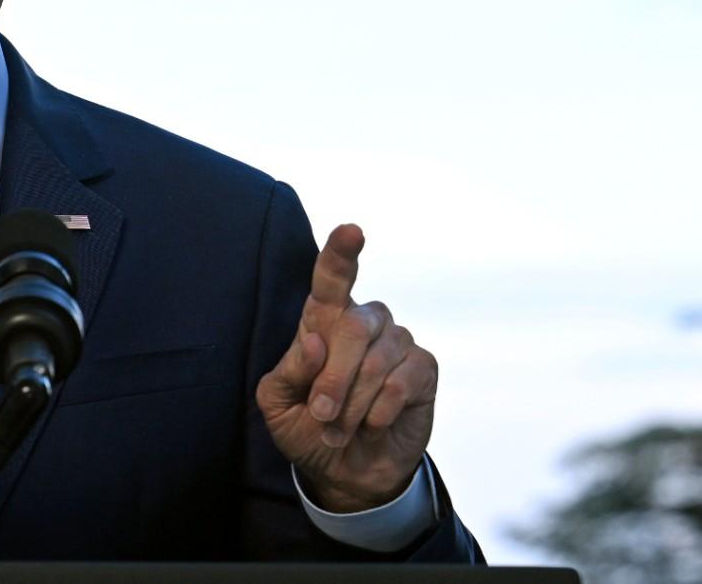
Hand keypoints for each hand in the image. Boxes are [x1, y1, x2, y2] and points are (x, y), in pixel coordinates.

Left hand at [255, 224, 436, 512]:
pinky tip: (373, 424)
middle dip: (333, 379)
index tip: (351, 230)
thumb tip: (314, 340)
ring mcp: (397, 342)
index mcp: (324, 320)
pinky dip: (380, 411)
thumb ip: (290, 371)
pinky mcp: (423, 369)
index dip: (341, 253)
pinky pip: (402, 383)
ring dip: (353, 405)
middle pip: (352, 327)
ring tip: (340, 428)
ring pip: (377, 362)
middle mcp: (364, 322)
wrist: (346, 470)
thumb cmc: (307, 427)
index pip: (331, 279)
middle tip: (320, 414)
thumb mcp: (279, 404)